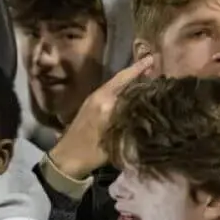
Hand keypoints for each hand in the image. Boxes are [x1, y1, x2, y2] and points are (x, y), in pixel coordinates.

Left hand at [48, 55, 156, 180]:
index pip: (126, 79)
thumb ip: (132, 122)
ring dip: (129, 78)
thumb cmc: (92, 153)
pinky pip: (108, 90)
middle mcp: (99, 96)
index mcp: (106, 103)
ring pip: (115, 83)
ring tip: (146, 74)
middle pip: (121, 78)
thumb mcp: (117, 140)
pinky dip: (121, 86)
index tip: (154, 58)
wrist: (66, 160)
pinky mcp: (88, 106)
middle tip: (153, 64)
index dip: (140, 68)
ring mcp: (91, 100)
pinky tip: (130, 89)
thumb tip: (151, 109)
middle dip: (137, 71)